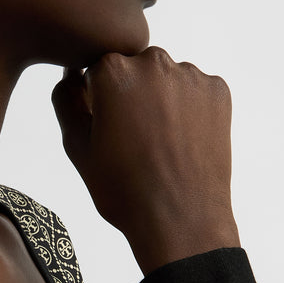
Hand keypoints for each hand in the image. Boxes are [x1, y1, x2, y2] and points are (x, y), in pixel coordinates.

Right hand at [51, 47, 239, 274]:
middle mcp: (154, 62)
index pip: (96, 68)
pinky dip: (188, 110)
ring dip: (160, 101)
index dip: (97, 98)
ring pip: (166, 79)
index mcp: (113, 72)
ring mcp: (190, 75)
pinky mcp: (217, 91)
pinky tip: (182, 142)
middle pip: (134, 68)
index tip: (106, 127)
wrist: (180, 220)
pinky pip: (195, 91)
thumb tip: (69, 79)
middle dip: (130, 94)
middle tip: (134, 139)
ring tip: (160, 144)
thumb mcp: (78, 149)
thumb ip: (66, 103)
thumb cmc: (124, 190)